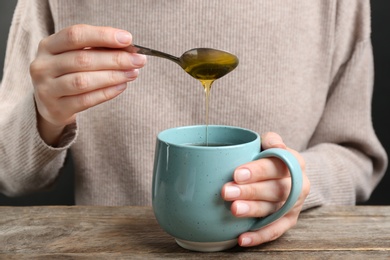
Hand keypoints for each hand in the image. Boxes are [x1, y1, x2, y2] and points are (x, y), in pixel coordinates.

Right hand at [30, 24, 145, 144]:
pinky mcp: (56, 108)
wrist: (49, 103)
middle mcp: (43, 66)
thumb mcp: (75, 56)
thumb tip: (129, 49)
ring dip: (113, 76)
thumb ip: (98, 50)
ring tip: (133, 73)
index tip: (128, 39)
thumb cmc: (68, 73)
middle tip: (139, 60)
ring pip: (84, 81)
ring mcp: (47, 89)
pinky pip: (86, 100)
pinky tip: (122, 86)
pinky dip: (107, 93)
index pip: (76, 35)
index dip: (103, 36)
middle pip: (83, 59)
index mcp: (48, 46)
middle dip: (116, 59)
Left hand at [221, 132, 309, 246]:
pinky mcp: (289, 221)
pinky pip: (275, 231)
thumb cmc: (270, 158)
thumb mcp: (271, 144)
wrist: (288, 175)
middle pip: (275, 189)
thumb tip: (274, 144)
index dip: (257, 171)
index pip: (277, 166)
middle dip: (250, 191)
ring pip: (274, 210)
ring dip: (252, 211)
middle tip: (226, 192)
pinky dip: (258, 236)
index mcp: (295, 162)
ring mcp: (295, 205)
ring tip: (234, 210)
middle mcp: (299, 185)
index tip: (237, 174)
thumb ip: (271, 140)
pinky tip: (242, 238)